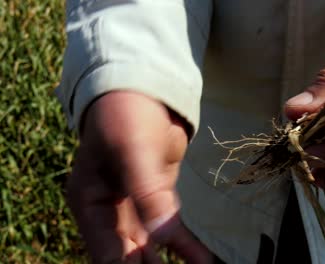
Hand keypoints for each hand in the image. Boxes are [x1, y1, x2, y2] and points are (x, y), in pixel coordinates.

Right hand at [67, 91, 212, 262]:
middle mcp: (108, 210)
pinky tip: (203, 261)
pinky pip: (172, 229)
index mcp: (90, 202)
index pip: (107, 254)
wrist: (143, 88)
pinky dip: (187, 247)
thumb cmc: (125, 111)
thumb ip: (146, 191)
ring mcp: (134, 206)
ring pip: (151, 249)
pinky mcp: (158, 198)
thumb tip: (162, 236)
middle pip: (128, 257)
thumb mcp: (132, 148)